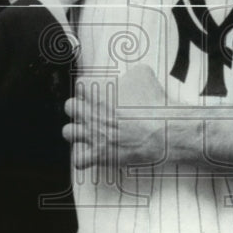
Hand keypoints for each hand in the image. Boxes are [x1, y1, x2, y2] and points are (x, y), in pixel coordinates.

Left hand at [63, 65, 179, 170]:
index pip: (80, 85)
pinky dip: (83, 158)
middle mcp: (90, 112)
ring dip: (77, 131)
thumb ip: (129, 72)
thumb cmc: (154, 102)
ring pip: (68, 132)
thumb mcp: (143, 73)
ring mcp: (92, 134)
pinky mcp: (99, 154)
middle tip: (93, 111)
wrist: (163, 129)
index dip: (89, 88)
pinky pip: (79, 160)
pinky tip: (93, 153)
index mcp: (97, 91)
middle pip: (70, 107)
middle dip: (79, 108)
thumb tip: (129, 75)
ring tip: (89, 132)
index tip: (97, 92)